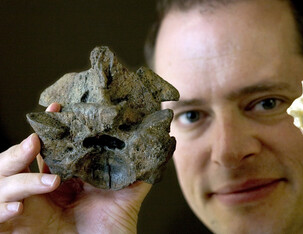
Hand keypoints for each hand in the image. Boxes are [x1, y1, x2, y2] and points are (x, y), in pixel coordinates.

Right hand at [0, 103, 151, 232]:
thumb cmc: (113, 226)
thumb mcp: (128, 194)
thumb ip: (140, 169)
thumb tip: (162, 142)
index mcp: (63, 175)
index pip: (48, 146)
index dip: (50, 127)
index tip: (56, 107)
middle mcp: (41, 186)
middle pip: (17, 160)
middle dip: (22, 148)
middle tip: (37, 139)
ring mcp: (28, 205)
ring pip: (4, 183)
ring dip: (17, 178)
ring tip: (46, 180)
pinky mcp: (19, 226)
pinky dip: (1, 209)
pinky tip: (17, 206)